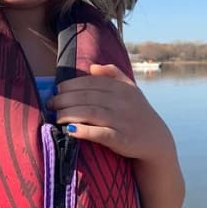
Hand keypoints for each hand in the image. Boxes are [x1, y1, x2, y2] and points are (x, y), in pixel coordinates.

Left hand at [48, 64, 173, 162]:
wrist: (156, 140)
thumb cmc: (136, 112)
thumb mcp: (130, 89)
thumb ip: (113, 74)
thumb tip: (92, 67)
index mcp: (121, 88)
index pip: (90, 82)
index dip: (70, 85)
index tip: (56, 90)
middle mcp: (122, 102)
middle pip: (86, 97)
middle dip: (64, 99)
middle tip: (50, 104)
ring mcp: (122, 120)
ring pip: (89, 113)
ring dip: (68, 113)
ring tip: (56, 116)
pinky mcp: (121, 139)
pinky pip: (99, 133)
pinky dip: (83, 131)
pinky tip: (70, 130)